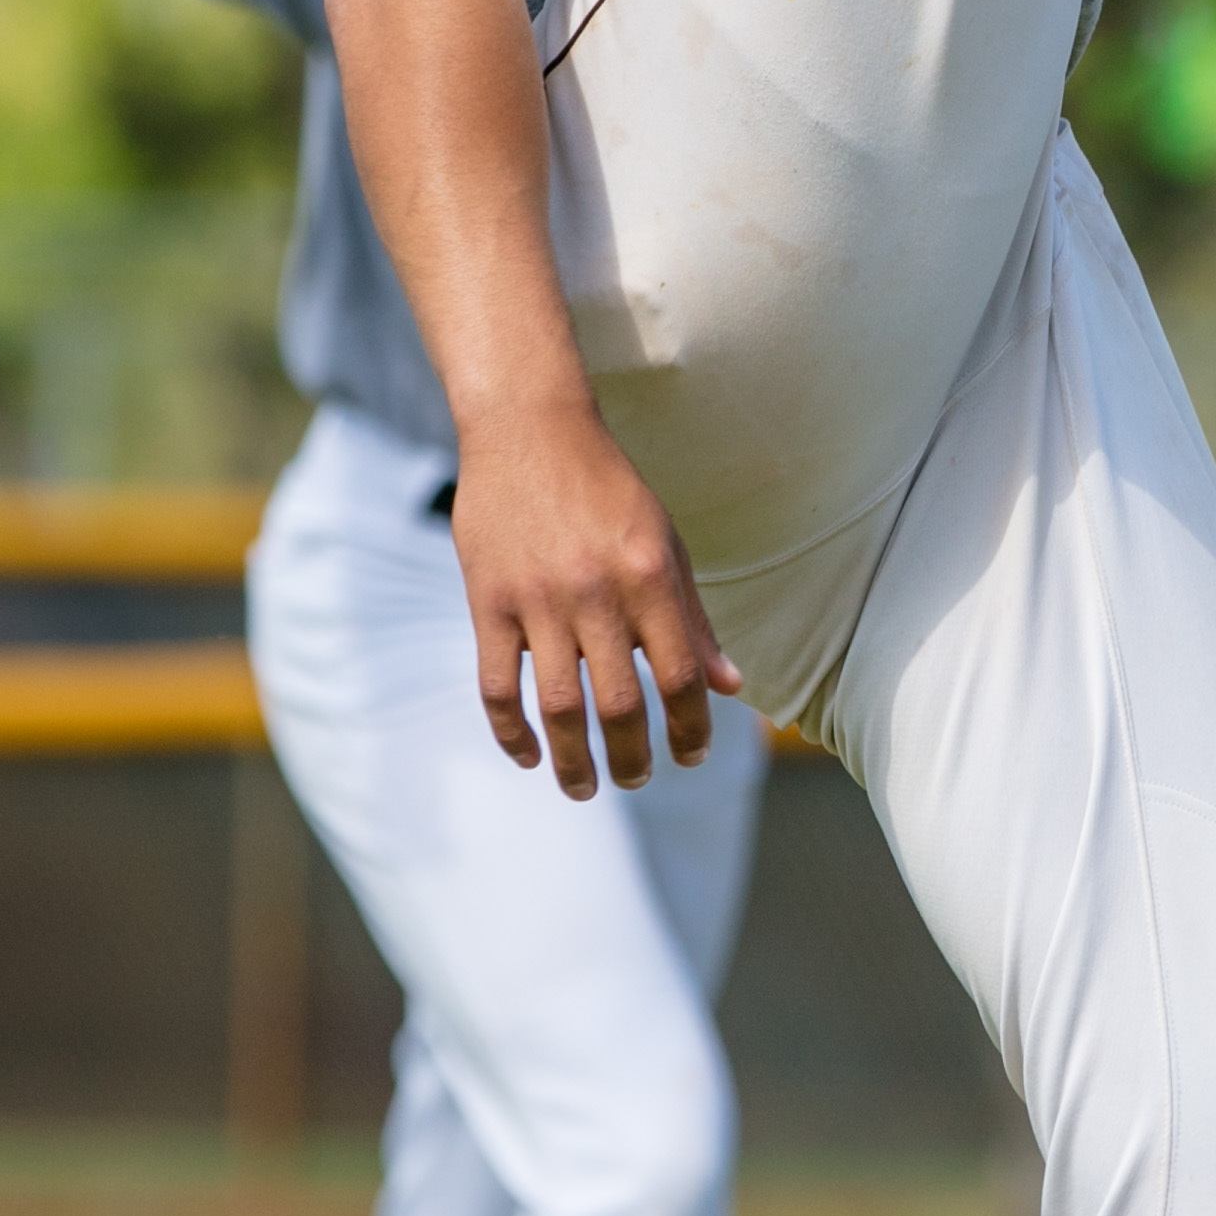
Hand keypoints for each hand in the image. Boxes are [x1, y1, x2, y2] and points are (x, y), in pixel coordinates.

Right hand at [448, 407, 738, 797]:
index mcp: (650, 576)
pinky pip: (498, 686)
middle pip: (621, 705)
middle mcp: (597, 592)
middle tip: (637, 781)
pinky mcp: (487, 602)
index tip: (691, 755)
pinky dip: (512, 732)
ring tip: (585, 787)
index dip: (691, 727)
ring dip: (575, 762)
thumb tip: (728, 686)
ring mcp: (537, 600)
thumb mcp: (665, 543)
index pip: (681, 675)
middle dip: (634, 759)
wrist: (528, 428)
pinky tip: (528, 755)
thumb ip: (693, 618)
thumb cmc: (607, 489)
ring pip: (560, 707)